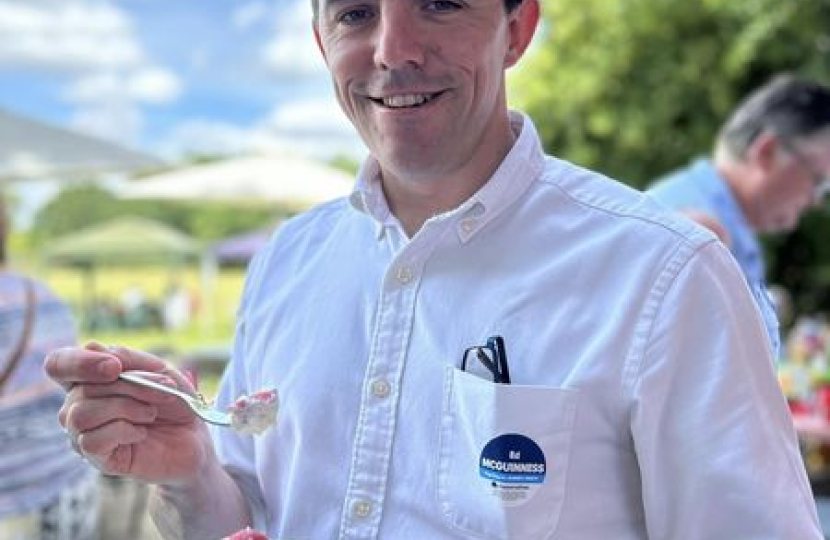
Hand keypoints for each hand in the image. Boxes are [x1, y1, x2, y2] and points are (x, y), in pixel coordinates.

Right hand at [44, 342, 216, 484]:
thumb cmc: (173, 401)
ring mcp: (83, 433)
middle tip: (165, 390)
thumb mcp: (158, 370)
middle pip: (82, 389)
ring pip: (82, 413)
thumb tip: (97, 352)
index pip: (58, 364)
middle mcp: (77, 405)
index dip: (79, 362)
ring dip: (127, 408)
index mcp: (88, 378)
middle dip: (131, 386)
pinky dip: (125, 431)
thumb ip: (126, 358)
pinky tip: (141, 433)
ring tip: (151, 413)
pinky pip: (91, 440)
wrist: (194, 438)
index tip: (115, 367)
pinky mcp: (95, 457)